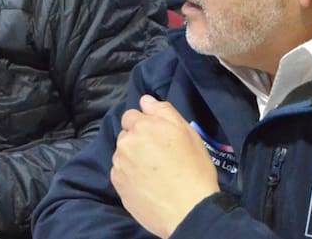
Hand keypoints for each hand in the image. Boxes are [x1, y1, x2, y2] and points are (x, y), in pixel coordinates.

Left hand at [111, 95, 218, 238]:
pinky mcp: (117, 184)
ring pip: (122, 154)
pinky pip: (120, 172)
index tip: (158, 137)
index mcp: (142, 126)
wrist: (188, 210)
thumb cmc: (194, 169)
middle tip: (158, 155)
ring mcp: (119, 164)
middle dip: (138, 140)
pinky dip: (129, 175)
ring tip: (153, 172)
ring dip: (132, 157)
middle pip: (126, 135)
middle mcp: (125, 142)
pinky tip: (146, 184)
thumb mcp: (187, 133)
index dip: (145, 124)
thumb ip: (163, 111)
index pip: (131, 115)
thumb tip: (145, 100)